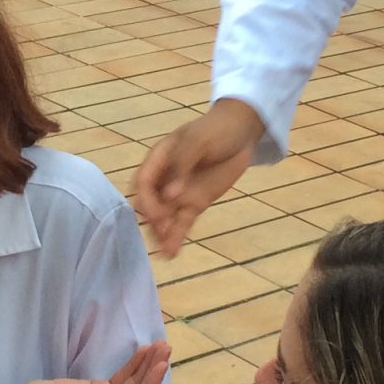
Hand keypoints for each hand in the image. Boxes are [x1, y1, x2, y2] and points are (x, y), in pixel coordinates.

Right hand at [134, 100, 264, 256]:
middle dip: (154, 220)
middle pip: (151, 203)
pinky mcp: (194, 204)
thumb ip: (182, 165)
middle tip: (163, 232)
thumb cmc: (215, 130)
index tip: (157, 214)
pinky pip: (182, 222)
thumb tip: (170, 195)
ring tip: (165, 252)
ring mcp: (179, 193)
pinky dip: (177, 237)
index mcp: (158, 159)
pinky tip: (172, 253)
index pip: (143, 182)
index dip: (146, 200)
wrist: (240, 132)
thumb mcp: (198, 141)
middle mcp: (164, 179)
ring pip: (165, 217)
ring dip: (162, 234)